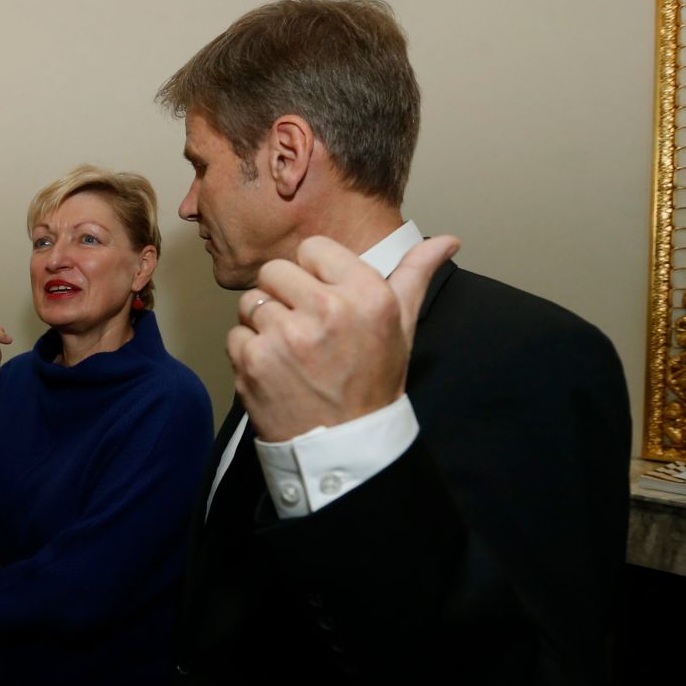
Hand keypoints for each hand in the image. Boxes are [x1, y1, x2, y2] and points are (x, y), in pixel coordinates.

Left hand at [228, 235, 458, 441]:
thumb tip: (449, 239)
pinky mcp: (254, 360)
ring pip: (251, 301)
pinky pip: (236, 334)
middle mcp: (328, 309)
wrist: (345, 446)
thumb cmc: (372, 382)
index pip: (313, 248)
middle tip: (303, 327)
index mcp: (367, 294)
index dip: (314, 273)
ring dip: (264, 323)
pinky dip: (248, 352)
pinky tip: (275, 370)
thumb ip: (415, 276)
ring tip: (290, 351)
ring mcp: (286, 335)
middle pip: (275, 270)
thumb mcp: (401, 327)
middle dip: (284, 295)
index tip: (323, 298)